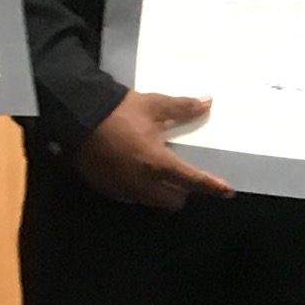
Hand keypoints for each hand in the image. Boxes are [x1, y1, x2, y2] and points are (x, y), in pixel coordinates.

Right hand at [69, 89, 226, 210]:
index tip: (227, 191)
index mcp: (158, 163)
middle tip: (183, 176)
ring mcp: (123, 188)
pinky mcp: (106, 187)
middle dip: (182, 192)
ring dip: (160, 192)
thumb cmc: (119, 110)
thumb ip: (182, 108)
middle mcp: (143, 182)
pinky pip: (130, 196)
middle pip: (173, 201)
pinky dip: (139, 188)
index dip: (212, 187)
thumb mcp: (154, 104)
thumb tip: (207, 103)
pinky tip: (135, 172)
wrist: (77, 114)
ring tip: (159, 174)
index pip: (193, 181)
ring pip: (151, 201)